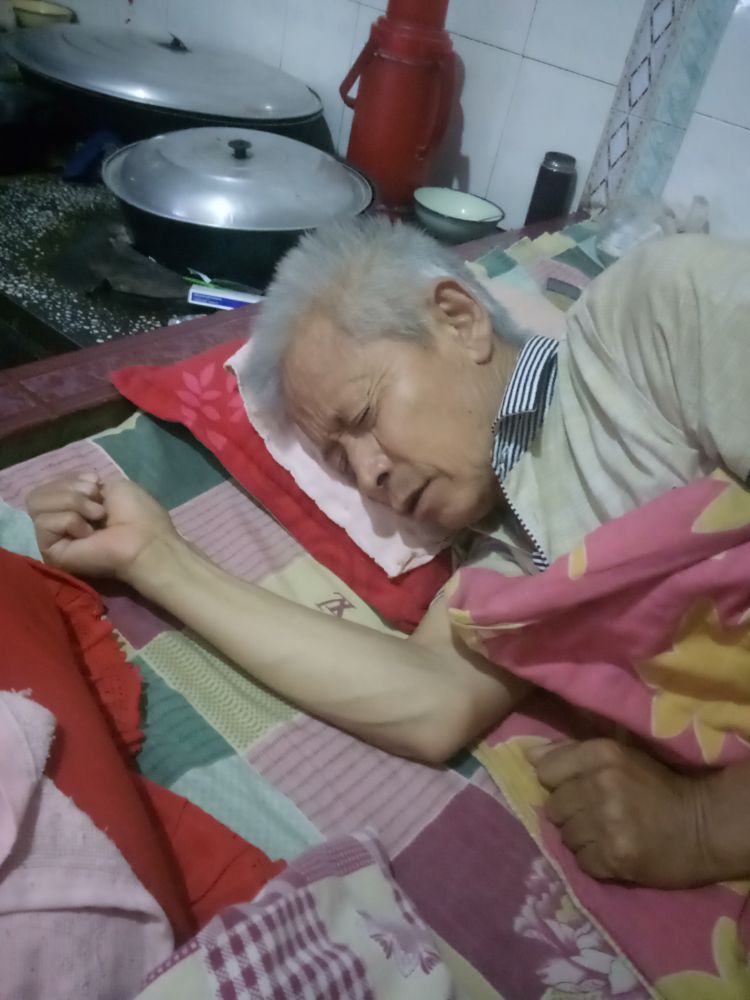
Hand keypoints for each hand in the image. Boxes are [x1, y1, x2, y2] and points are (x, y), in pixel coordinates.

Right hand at [26, 473, 179, 581]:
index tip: (95, 482)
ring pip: (37, 504)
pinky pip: (44, 523)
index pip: (50, 484)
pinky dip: (70, 521)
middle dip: (70, 489)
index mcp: (74, 506)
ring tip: (96, 515)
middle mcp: (60, 521)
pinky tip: (88, 533)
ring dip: (72, 503)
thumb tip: (70, 490)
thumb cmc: (136, 513)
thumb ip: (82, 483)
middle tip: (96, 500)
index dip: (71, 478)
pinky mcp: (49, 551)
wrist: (144, 541)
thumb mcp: (111, 485)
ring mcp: (53, 537)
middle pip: (38, 492)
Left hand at [527, 738, 714, 887]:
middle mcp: (601, 785)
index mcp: (602, 754)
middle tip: (593, 816)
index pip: (545, 771)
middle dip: (569, 814)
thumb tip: (528, 755)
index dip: (557, 783)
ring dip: (581, 839)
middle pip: (553, 807)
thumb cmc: (657, 787)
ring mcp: (608, 824)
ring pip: (565, 836)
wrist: (702, 827)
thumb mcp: (619, 756)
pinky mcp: (615, 858)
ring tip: (605, 835)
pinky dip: (593, 861)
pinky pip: (581, 862)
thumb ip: (571, 753)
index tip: (574, 789)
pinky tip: (612, 852)